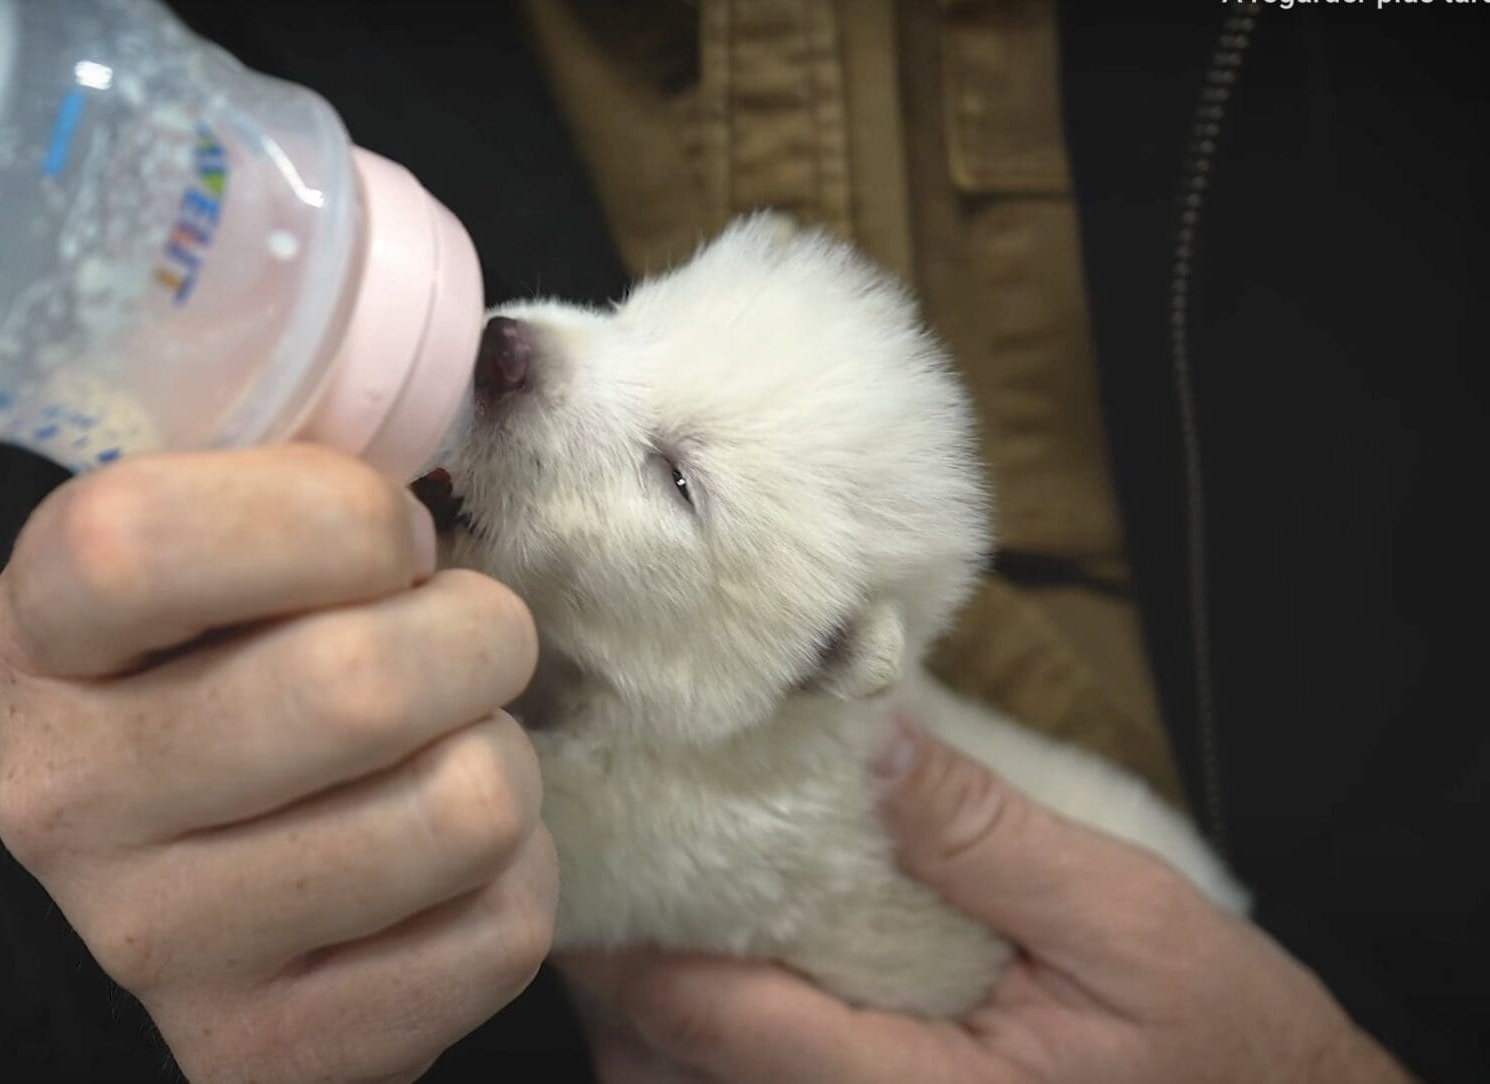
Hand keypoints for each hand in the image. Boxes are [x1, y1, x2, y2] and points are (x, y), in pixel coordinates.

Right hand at [0, 445, 554, 1083]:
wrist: (138, 910)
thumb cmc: (203, 687)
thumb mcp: (188, 569)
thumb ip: (282, 488)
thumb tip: (461, 426)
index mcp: (36, 641)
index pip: (144, 539)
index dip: (328, 515)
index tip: (386, 536)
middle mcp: (70, 803)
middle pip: (358, 684)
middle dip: (475, 629)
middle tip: (465, 633)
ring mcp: (164, 948)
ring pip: (460, 810)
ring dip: (503, 756)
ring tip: (454, 745)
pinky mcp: (270, 1055)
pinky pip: (497, 931)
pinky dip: (514, 874)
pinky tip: (448, 859)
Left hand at [559, 722, 1413, 1083]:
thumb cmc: (1222, 1042)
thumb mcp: (1126, 921)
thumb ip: (984, 839)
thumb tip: (861, 733)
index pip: (717, 1020)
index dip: (633, 928)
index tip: (596, 823)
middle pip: (668, 1066)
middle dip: (620, 966)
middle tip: (602, 844)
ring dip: (646, 1004)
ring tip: (641, 888)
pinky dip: (700, 1032)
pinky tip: (712, 956)